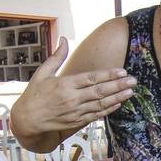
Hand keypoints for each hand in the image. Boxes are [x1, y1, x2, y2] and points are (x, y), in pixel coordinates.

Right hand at [11, 37, 136, 140]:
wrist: (27, 120)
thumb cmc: (34, 95)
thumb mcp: (42, 73)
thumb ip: (56, 57)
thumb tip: (64, 39)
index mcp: (65, 84)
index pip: (91, 78)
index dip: (108, 75)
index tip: (122, 71)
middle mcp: (72, 98)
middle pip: (100, 91)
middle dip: (118, 86)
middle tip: (133, 81)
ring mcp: (75, 111)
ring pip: (101, 104)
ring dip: (117, 98)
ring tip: (130, 92)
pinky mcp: (76, 121)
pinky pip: (96, 115)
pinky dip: (108, 110)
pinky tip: (118, 104)